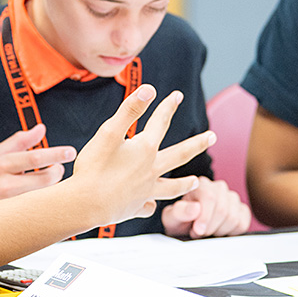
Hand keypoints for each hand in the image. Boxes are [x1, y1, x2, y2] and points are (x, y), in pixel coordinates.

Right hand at [0, 124, 74, 205]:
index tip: (70, 152)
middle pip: (44, 178)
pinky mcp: (12, 218)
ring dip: (52, 187)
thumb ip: (20, 141)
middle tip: (59, 169)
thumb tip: (40, 129)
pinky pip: (36, 208)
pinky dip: (43, 201)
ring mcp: (9, 204)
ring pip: (43, 195)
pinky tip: (40, 198)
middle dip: (58, 172)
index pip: (34, 157)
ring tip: (47, 180)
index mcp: (1, 164)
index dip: (56, 154)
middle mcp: (5, 184)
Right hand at [68, 85, 211, 225]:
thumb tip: (149, 89)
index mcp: (145, 149)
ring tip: (196, 182)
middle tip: (213, 137)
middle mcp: (150, 170)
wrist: (85, 204)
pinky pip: (148, 206)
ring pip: (171, 187)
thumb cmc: (94, 167)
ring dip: (185, 183)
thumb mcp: (109, 133)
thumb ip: (129, 110)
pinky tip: (152, 204)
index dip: (168, 107)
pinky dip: (151, 204)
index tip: (177, 96)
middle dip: (197, 144)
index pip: (160, 123)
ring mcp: (145, 191)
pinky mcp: (135, 207)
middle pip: (180, 155)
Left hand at [162, 177, 251, 237]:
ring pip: (233, 218)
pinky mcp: (242, 210)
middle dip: (210, 227)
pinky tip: (218, 231)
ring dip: (218, 231)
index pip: (209, 197)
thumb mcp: (172, 217)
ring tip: (206, 231)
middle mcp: (218, 188)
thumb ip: (180, 211)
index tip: (197, 230)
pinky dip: (230, 232)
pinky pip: (242, 223)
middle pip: (223, 210)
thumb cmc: (179, 219)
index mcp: (201, 185)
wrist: (186, 226)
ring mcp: (232, 198)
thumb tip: (195, 208)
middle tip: (198, 233)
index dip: (205, 217)